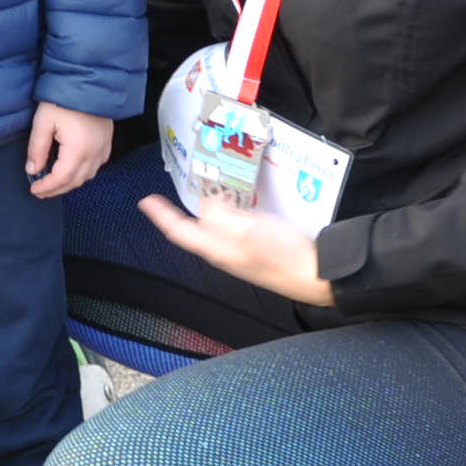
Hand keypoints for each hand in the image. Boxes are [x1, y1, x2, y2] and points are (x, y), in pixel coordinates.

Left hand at [24, 103, 112, 199]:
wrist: (88, 79)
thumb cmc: (64, 98)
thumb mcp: (43, 122)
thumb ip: (37, 149)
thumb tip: (33, 170)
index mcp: (78, 149)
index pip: (61, 178)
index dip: (47, 187)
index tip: (34, 190)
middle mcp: (94, 152)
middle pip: (75, 181)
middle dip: (57, 189)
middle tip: (40, 191)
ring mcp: (104, 147)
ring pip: (88, 176)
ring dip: (70, 182)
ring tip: (53, 182)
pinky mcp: (107, 141)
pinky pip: (97, 165)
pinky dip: (83, 173)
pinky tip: (72, 169)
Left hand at [137, 191, 333, 306]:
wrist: (319, 275)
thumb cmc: (284, 256)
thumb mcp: (247, 229)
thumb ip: (220, 215)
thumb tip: (205, 203)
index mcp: (217, 248)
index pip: (180, 231)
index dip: (161, 215)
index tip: (146, 201)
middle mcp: (226, 252)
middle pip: (196, 230)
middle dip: (182, 212)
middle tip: (173, 194)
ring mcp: (244, 251)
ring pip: (216, 227)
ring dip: (209, 209)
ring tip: (206, 190)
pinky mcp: (261, 248)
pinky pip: (237, 227)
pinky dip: (232, 211)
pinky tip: (240, 202)